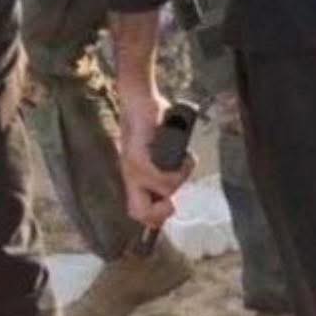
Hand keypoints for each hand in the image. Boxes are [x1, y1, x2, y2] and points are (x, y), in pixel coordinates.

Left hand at [119, 89, 195, 230]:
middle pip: (140, 213)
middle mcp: (130, 174)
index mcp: (134, 176)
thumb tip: (179, 182)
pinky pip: (163, 177)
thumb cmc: (152, 119)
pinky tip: (184, 154)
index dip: (155, 219)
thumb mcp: (158, 148)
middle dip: (163, 211)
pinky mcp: (138, 156)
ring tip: (184, 159)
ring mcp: (133, 167)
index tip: (173, 207)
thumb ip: (165, 165)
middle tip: (175, 194)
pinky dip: (180, 168)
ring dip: (181, 177)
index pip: (138, 212)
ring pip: (165, 190)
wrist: (139, 96)